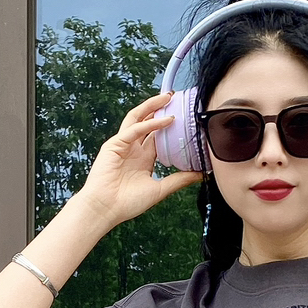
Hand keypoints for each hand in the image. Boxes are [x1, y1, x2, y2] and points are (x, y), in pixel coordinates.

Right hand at [75, 92, 201, 228]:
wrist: (106, 209)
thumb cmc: (128, 203)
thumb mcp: (160, 190)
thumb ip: (179, 180)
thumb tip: (202, 174)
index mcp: (143, 159)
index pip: (158, 136)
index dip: (170, 126)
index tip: (186, 118)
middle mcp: (133, 149)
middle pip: (148, 122)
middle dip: (161, 109)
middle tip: (177, 99)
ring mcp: (123, 144)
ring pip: (138, 118)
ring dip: (152, 106)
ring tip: (167, 97)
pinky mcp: (114, 144)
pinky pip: (133, 129)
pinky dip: (149, 124)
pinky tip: (164, 120)